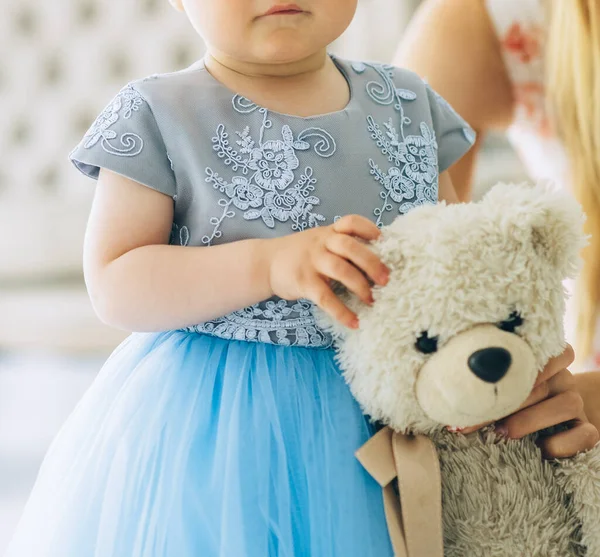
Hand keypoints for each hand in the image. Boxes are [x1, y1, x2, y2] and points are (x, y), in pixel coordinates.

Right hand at [267, 215, 389, 328]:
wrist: (265, 263)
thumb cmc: (299, 254)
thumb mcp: (318, 242)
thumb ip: (340, 247)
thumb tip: (374, 263)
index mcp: (329, 233)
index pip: (351, 222)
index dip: (369, 229)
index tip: (383, 240)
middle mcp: (321, 244)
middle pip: (350, 246)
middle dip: (372, 263)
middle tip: (386, 280)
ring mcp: (311, 262)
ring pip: (341, 270)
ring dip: (360, 286)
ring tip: (372, 301)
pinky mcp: (303, 282)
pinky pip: (326, 298)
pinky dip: (342, 312)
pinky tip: (354, 322)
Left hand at [452, 344, 599, 458]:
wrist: (552, 417)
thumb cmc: (511, 396)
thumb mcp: (498, 385)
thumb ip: (482, 381)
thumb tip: (442, 393)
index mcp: (542, 358)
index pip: (542, 348)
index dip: (519, 360)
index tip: (489, 374)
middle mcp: (562, 377)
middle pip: (540, 383)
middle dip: (505, 402)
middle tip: (474, 419)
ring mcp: (576, 401)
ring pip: (567, 404)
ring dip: (531, 419)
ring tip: (503, 432)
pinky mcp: (588, 428)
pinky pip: (586, 434)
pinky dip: (564, 443)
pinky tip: (542, 449)